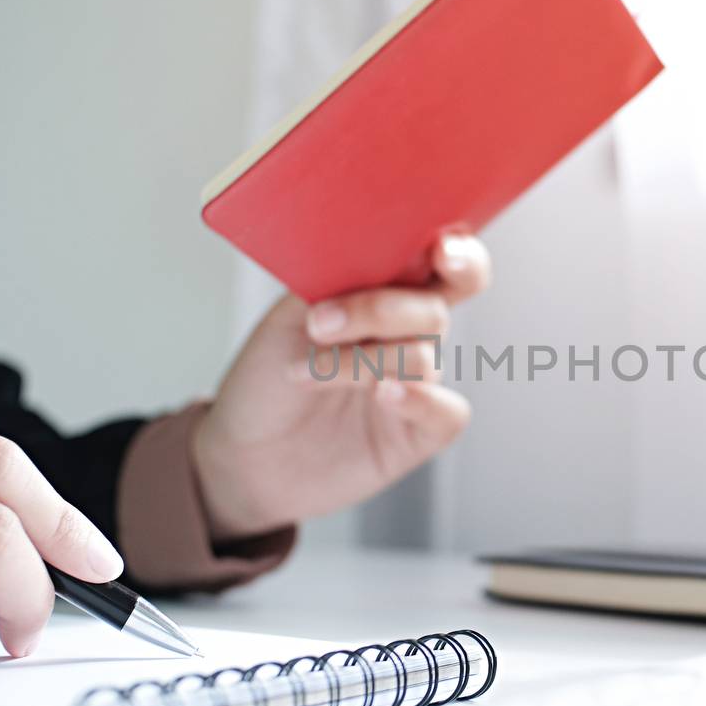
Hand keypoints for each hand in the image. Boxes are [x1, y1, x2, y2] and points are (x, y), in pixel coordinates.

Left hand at [192, 234, 491, 533]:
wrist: (245, 455)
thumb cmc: (266, 380)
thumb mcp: (289, 316)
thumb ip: (337, 281)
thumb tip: (371, 254)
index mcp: (385, 291)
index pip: (443, 260)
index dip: (459, 252)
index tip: (441, 250)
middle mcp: (407, 334)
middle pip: (435, 307)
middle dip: (389, 310)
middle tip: (327, 321)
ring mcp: (416, 383)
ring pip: (423, 356)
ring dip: (360, 361)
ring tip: (305, 372)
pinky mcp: (418, 432)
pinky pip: (448, 412)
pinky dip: (418, 400)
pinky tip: (380, 395)